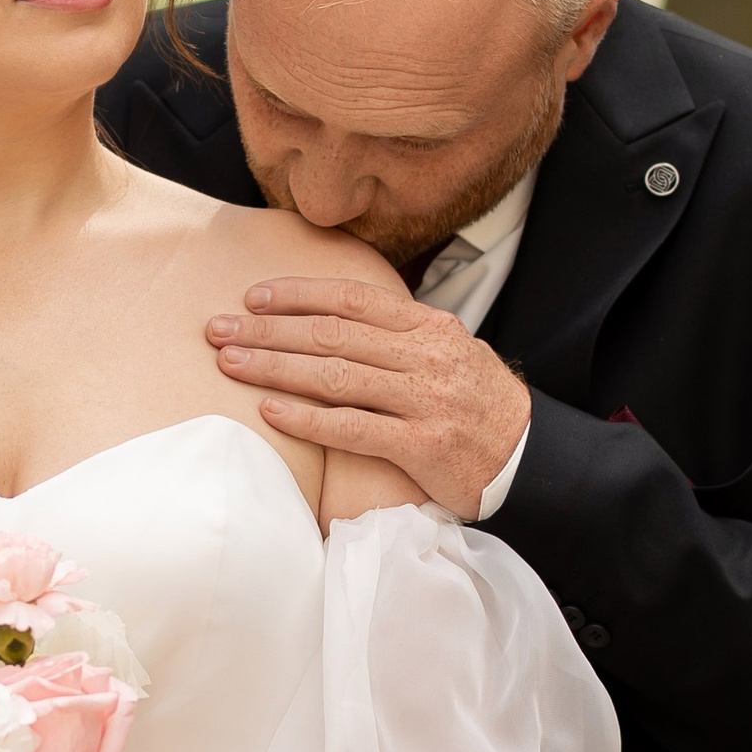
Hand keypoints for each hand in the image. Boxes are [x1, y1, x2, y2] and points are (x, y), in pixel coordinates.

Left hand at [205, 277, 530, 519]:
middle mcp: (426, 357)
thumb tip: (340, 319)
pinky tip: (271, 412)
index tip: (253, 297)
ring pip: (335, 375)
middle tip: (218, 329)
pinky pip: (353, 428)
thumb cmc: (482, 407)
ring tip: (230, 363)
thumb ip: (401, 336)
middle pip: (333, 332)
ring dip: (275, 367)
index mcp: (430, 327)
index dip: (298, 293)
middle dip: (268, 328)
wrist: (533, 459)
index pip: (353, 298)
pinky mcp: (422, 445)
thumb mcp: (452, 353)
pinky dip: (307, 419)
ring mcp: (425, 400)